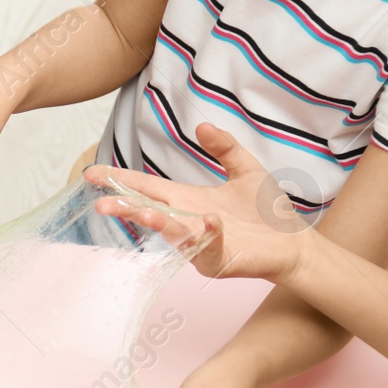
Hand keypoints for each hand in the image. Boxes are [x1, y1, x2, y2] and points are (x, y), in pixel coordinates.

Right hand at [88, 123, 312, 282]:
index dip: (121, 180)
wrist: (295, 243)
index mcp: (187, 200)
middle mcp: (187, 222)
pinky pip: (210, 247)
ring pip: (173, 233)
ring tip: (142, 212)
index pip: (148, 188)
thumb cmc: (267, 212)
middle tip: (101, 203)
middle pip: (150, 212)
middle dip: (126, 207)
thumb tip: (202, 126)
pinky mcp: (219, 260)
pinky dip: (209, 234)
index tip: (93, 173)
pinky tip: (210, 220)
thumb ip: (224, 148)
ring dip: (157, 223)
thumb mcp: (246, 169)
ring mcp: (199, 244)